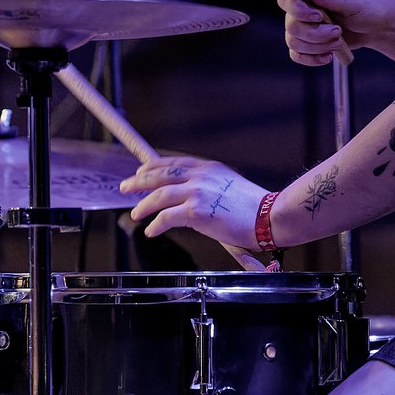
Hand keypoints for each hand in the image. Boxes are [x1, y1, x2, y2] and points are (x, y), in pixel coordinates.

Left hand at [121, 157, 268, 253]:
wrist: (269, 216)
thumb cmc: (254, 207)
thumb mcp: (229, 185)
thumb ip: (210, 186)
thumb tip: (193, 196)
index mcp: (209, 168)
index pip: (174, 163)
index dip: (154, 167)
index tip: (141, 172)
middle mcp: (201, 176)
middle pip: (161, 175)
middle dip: (139, 182)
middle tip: (125, 188)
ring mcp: (198, 193)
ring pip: (159, 195)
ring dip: (143, 206)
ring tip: (135, 214)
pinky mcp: (197, 213)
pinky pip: (166, 218)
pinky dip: (155, 225)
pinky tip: (151, 231)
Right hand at [279, 0, 394, 68]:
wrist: (375, 26)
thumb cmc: (366, 7)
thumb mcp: (354, 1)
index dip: (296, 9)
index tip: (318, 16)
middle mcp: (302, 9)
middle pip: (291, 25)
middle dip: (315, 34)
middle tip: (338, 31)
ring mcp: (303, 27)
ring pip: (293, 42)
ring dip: (317, 47)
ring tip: (339, 43)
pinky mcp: (307, 44)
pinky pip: (297, 55)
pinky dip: (311, 59)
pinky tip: (328, 57)